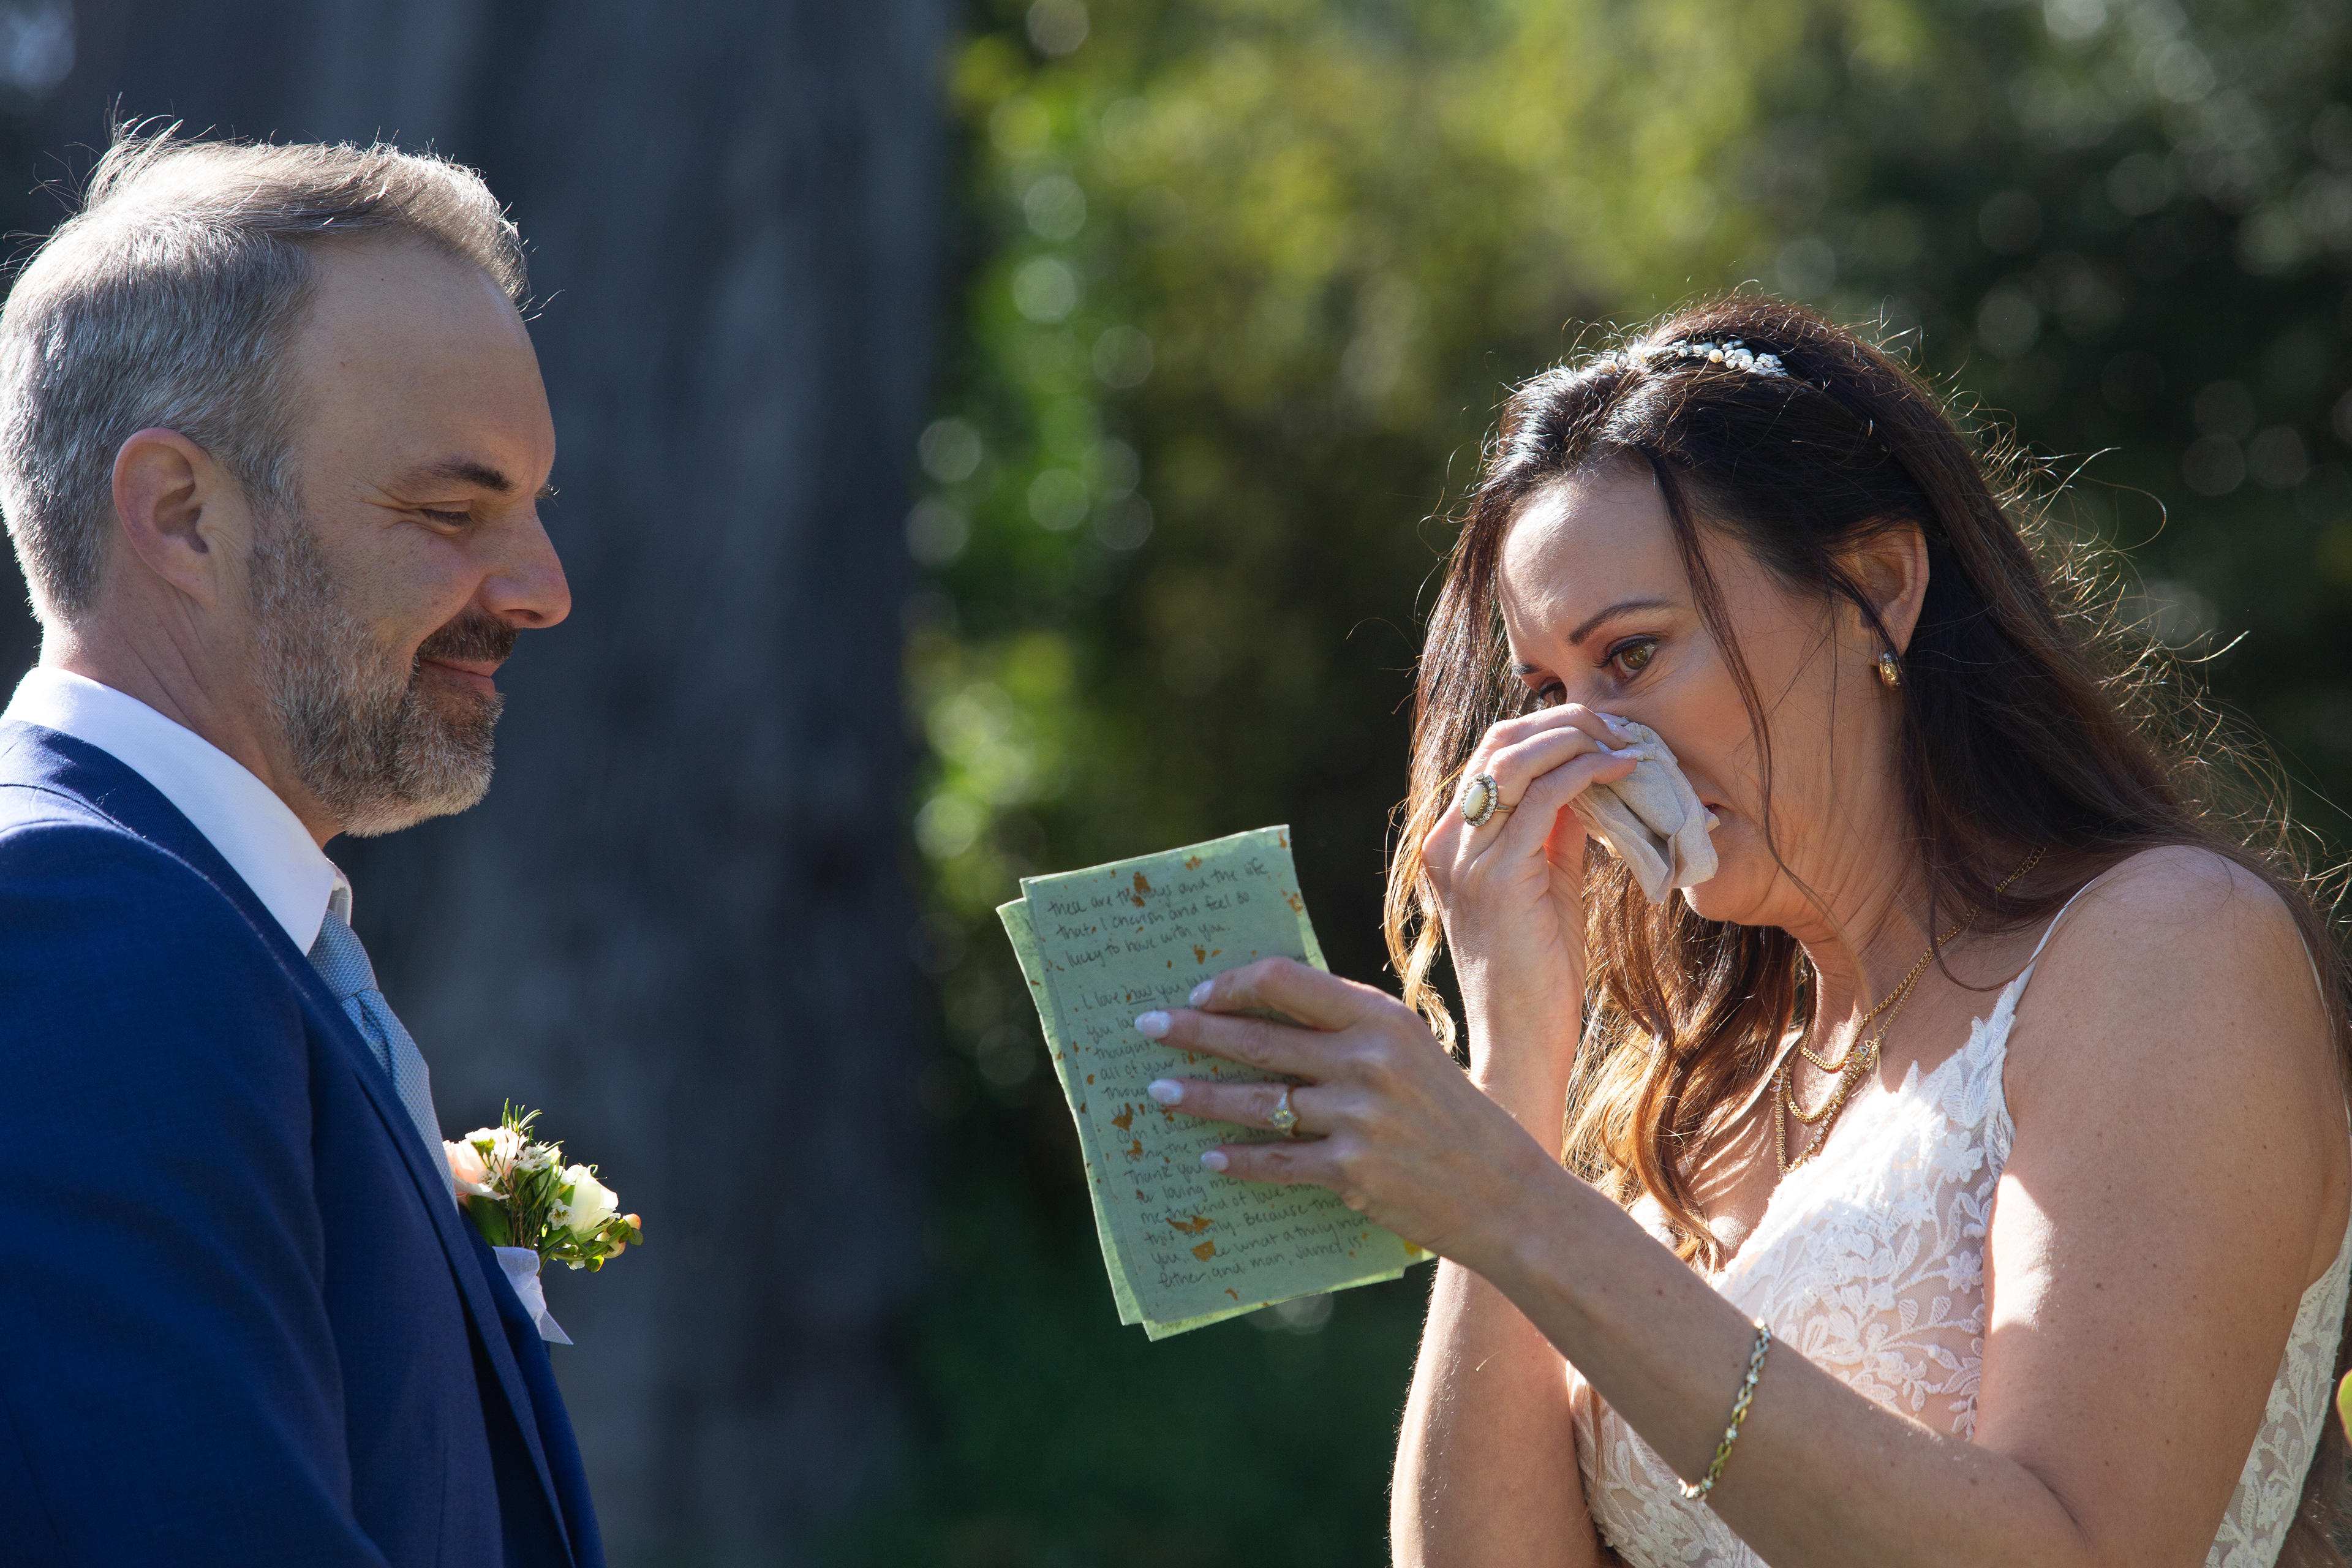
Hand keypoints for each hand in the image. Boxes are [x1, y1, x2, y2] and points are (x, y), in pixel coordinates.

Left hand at [1135, 956, 1569, 1267]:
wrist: (1504, 1193)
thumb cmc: (1451, 1116)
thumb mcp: (1409, 1050)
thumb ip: (1348, 1030)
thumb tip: (1266, 1015)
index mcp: (1381, 1018)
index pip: (1287, 980)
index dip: (1234, 984)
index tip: (1200, 994)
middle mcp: (1366, 1061)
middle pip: (1258, 1037)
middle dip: (1193, 1032)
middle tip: (1147, 1028)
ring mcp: (1357, 1118)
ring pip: (1256, 1102)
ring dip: (1199, 1096)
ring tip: (1160, 1094)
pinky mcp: (1351, 1173)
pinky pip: (1275, 1162)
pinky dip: (1236, 1160)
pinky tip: (1207, 1156)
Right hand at [1419, 705, 1637, 1104]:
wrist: (1521, 1040)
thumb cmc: (1538, 973)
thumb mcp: (1545, 885)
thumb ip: (1555, 832)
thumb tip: (1589, 779)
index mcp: (1450, 843)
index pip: (1491, 756)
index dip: (1547, 731)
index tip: (1602, 731)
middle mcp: (1448, 843)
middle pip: (1499, 745)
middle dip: (1563, 723)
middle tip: (1619, 726)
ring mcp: (1467, 858)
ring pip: (1517, 759)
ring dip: (1577, 737)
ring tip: (1624, 740)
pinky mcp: (1500, 875)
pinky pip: (1544, 797)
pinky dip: (1586, 771)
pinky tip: (1622, 769)